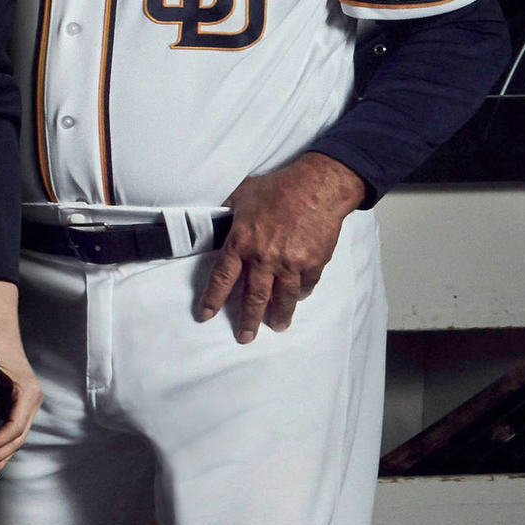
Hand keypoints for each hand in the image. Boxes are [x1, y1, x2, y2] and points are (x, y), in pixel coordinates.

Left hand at [0, 283, 41, 477]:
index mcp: (27, 392)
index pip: (15, 426)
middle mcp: (31, 399)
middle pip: (18, 436)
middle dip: (0, 454)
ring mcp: (25, 402)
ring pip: (16, 435)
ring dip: (1, 454)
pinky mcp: (16, 402)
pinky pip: (10, 427)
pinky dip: (0, 442)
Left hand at [196, 152, 362, 342]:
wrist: (319, 187)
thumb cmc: (278, 188)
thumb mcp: (241, 195)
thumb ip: (227, 213)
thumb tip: (213, 222)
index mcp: (241, 242)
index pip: (222, 278)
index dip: (212, 299)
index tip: (205, 316)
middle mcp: (264, 258)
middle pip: (253, 297)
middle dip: (248, 320)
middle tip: (244, 337)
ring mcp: (291, 263)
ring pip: (283, 297)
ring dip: (279, 314)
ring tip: (277, 326)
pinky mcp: (314, 262)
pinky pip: (306, 285)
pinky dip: (301, 293)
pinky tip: (298, 298)